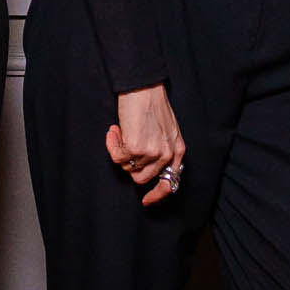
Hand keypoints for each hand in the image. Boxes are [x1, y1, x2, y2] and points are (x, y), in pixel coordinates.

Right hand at [107, 83, 184, 206]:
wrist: (144, 88)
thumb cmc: (152, 104)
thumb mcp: (166, 130)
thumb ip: (162, 149)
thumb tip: (145, 167)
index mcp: (177, 151)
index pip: (169, 183)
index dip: (156, 195)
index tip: (146, 201)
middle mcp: (167, 154)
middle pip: (142, 179)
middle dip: (130, 166)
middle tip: (125, 146)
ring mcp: (152, 153)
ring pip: (127, 168)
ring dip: (120, 150)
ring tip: (120, 131)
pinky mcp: (136, 148)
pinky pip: (117, 157)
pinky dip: (112, 144)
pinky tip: (114, 130)